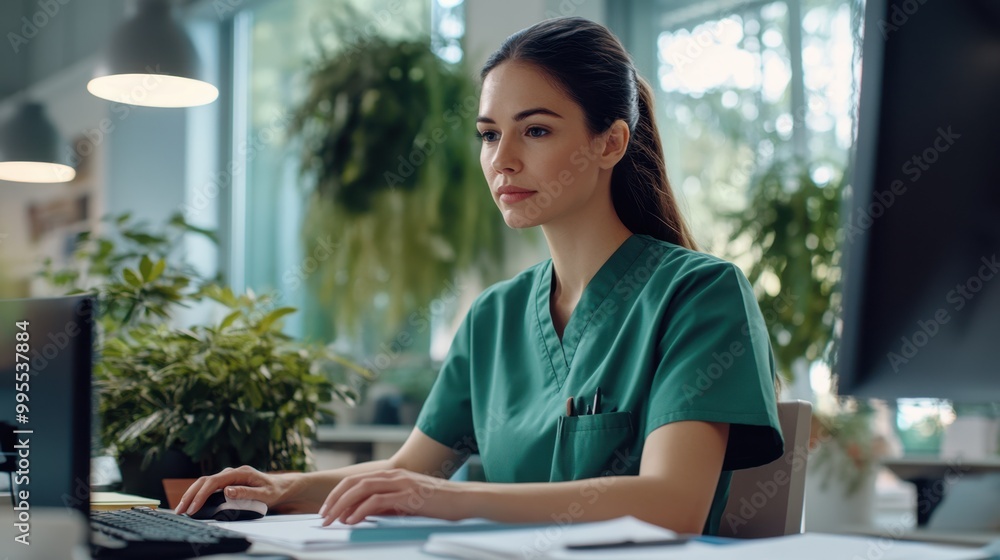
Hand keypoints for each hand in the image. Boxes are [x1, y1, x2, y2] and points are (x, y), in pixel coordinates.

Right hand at [176, 465, 304, 515]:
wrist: (279, 486)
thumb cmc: (273, 491)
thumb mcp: (264, 494)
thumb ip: (246, 493)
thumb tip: (226, 491)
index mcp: (239, 473)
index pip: (214, 482)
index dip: (201, 495)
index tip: (193, 508)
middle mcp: (231, 472)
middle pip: (205, 481)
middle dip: (190, 495)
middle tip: (180, 510)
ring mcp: (228, 477)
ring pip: (204, 483)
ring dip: (192, 495)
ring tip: (181, 509)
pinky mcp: (227, 482)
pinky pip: (209, 487)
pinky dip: (198, 494)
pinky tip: (191, 504)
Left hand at [318, 468, 465, 525]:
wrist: (465, 500)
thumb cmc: (440, 504)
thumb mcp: (409, 503)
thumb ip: (389, 504)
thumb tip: (365, 513)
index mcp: (393, 475)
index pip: (357, 480)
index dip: (339, 493)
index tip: (327, 509)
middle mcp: (394, 475)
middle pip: (354, 482)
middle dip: (334, 499)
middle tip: (322, 516)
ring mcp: (401, 483)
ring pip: (361, 489)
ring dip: (342, 505)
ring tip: (331, 520)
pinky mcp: (408, 495)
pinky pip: (377, 501)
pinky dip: (360, 510)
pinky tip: (352, 520)